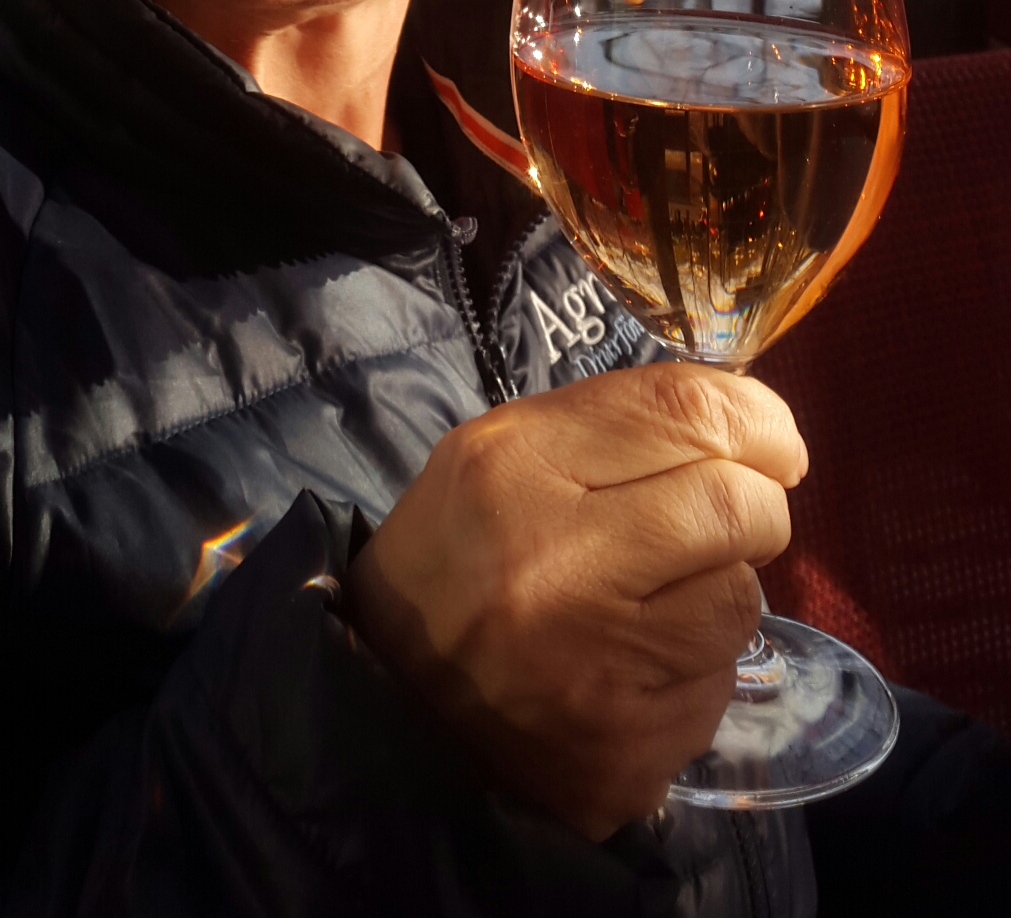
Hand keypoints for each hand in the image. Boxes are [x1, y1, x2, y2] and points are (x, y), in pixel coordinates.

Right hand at [347, 361, 805, 841]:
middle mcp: (557, 565)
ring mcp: (597, 671)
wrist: (391, 708)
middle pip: (736, 506)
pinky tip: (640, 665)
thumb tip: (745, 419)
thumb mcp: (500, 453)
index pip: (683, 413)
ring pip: (741, 600)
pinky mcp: (629, 753)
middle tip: (732, 515)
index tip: (774, 434)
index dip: (756, 416)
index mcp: (515, 468)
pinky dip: (696, 666)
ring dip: (725, 587)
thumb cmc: (457, 556)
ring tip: (666, 594)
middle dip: (757, 503)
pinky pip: (716, 684)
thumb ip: (617, 424)